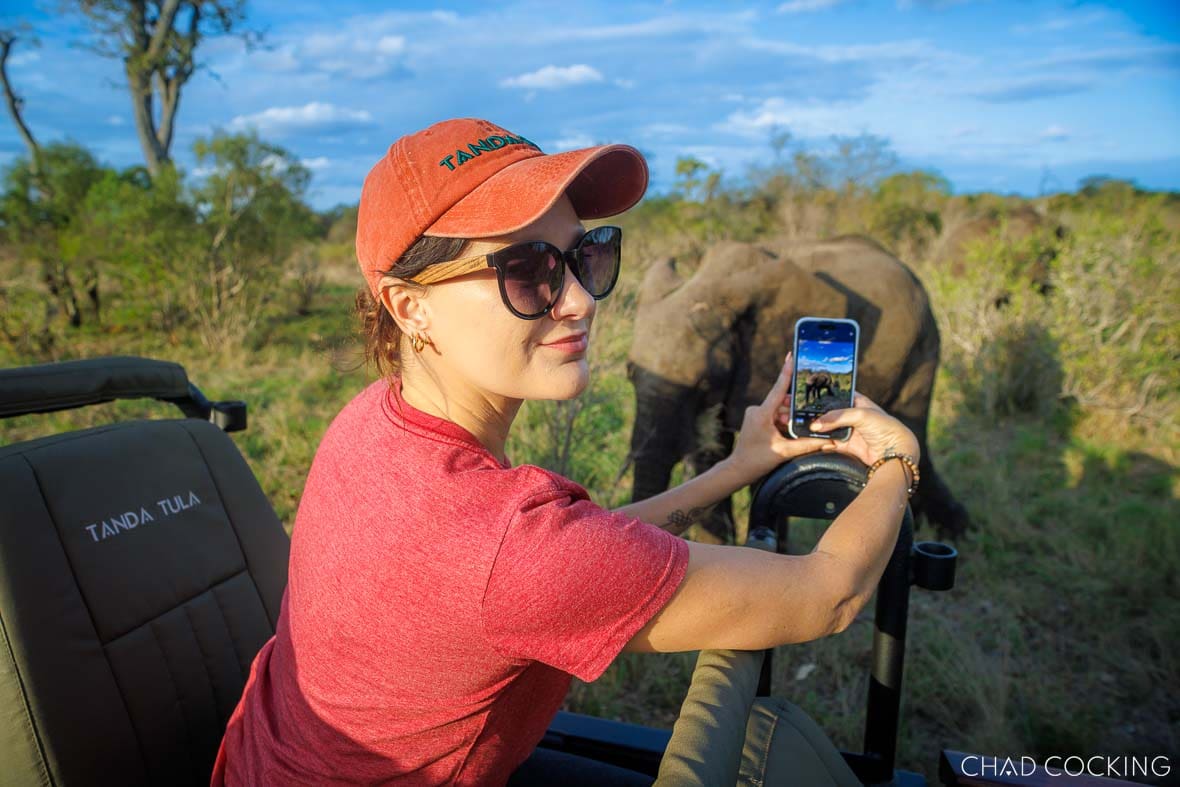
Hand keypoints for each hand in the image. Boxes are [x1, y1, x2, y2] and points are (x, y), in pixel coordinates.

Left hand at [726, 351, 832, 482]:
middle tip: (809, 419)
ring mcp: (756, 414)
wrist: (737, 469)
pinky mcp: (756, 420)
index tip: (791, 355)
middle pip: (783, 404)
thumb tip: (829, 441)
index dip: (787, 371)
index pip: (778, 389)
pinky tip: (789, 434)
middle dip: (795, 412)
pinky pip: (775, 417)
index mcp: (762, 413)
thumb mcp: (785, 452)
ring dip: (790, 421)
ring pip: (780, 412)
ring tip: (795, 434)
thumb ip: (807, 445)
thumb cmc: (757, 461)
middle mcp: (757, 410)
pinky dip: (784, 424)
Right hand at [809, 391, 920, 467]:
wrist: (895, 453)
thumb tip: (815, 424)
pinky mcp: (846, 446)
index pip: (837, 396)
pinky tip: (812, 440)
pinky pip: (829, 443)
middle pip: (829, 414)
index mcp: (857, 402)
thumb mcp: (860, 415)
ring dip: (818, 430)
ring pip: (827, 429)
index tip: (808, 396)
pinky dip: (821, 443)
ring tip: (804, 428)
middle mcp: (852, 416)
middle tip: (802, 415)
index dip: (824, 395)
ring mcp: (849, 431)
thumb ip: (836, 417)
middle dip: (817, 415)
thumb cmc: (885, 427)